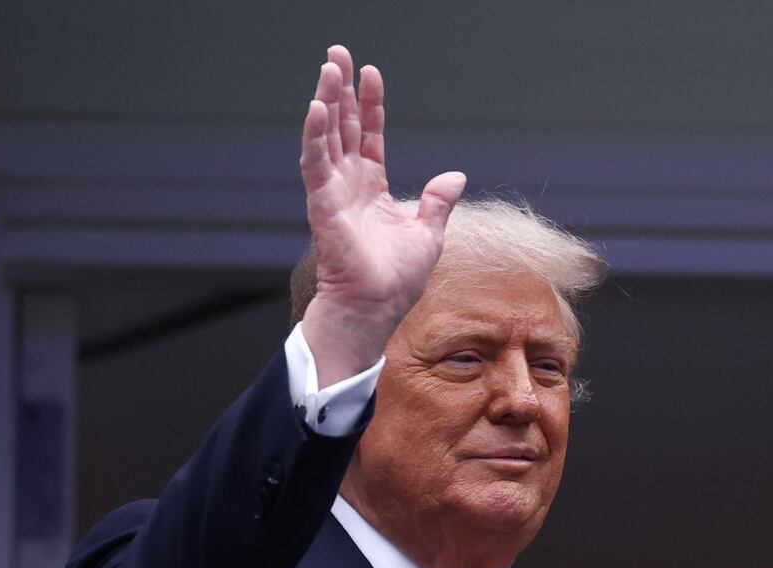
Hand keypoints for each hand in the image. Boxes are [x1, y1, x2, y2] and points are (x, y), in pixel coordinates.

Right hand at [299, 45, 465, 386]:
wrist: (376, 308)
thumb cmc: (397, 280)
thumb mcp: (428, 234)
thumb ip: (438, 201)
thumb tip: (456, 175)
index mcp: (372, 189)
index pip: (369, 136)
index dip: (370, 105)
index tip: (372, 73)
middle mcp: (349, 185)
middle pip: (343, 127)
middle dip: (340, 90)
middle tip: (336, 55)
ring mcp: (333, 193)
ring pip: (327, 137)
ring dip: (326, 101)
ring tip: (328, 68)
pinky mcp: (323, 204)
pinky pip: (316, 163)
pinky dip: (316, 135)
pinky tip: (319, 107)